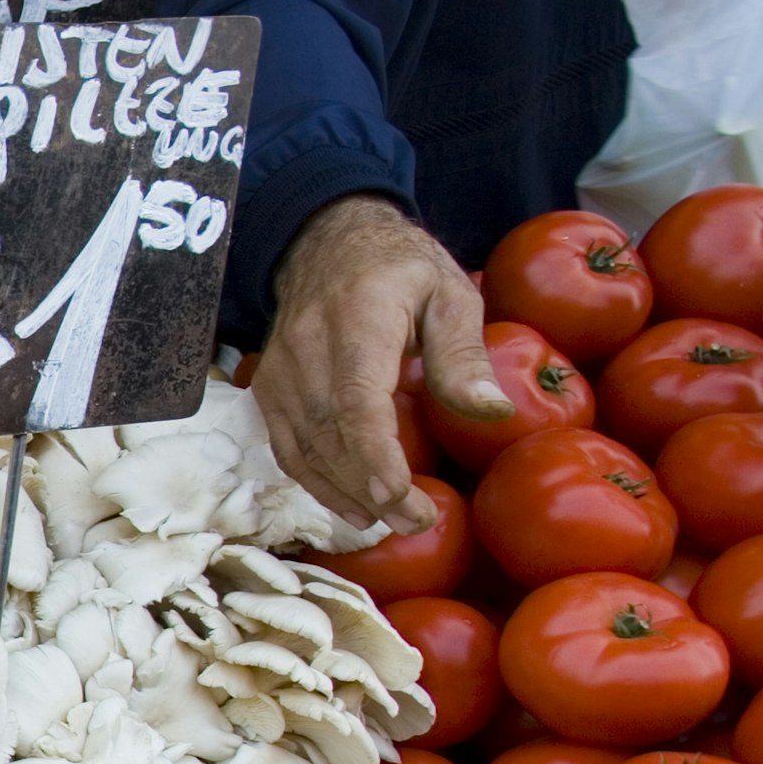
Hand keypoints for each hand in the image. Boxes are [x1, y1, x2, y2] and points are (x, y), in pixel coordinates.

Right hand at [260, 193, 504, 531]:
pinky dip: (315, 481)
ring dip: (342, 493)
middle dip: (369, 489)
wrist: (327, 240)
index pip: (356, 401)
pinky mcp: (268, 387)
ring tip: (385, 523)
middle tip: (414, 522)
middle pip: (329, 435)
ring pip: (302, 448)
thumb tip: (493, 412)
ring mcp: (280, 369)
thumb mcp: (450, 294)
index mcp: (358, 318)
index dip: (375, 457)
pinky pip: (287, 445)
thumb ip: (465, 355)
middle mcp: (307, 347)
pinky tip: (350, 503)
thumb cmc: (401, 268)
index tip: (402, 498)